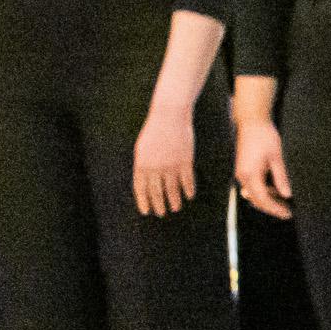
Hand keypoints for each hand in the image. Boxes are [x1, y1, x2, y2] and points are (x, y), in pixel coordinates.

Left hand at [130, 100, 197, 217]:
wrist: (169, 116)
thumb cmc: (154, 131)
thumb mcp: (142, 147)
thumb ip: (143, 164)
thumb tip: (145, 180)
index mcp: (142, 164)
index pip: (141, 189)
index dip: (144, 201)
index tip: (146, 212)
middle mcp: (155, 167)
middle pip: (156, 192)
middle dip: (159, 205)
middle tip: (161, 214)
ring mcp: (170, 165)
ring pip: (172, 189)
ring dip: (174, 201)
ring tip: (176, 208)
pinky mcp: (185, 161)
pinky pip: (187, 180)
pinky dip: (189, 189)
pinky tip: (189, 196)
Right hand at [235, 113, 291, 218]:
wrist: (251, 123)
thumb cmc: (265, 137)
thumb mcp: (277, 158)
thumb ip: (281, 177)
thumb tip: (286, 195)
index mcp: (250, 174)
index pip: (262, 199)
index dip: (275, 208)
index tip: (287, 214)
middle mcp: (242, 176)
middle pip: (256, 200)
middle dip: (271, 208)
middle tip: (288, 212)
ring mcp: (241, 173)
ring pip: (253, 194)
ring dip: (268, 201)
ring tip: (285, 203)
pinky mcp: (244, 170)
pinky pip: (252, 187)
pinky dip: (263, 192)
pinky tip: (276, 191)